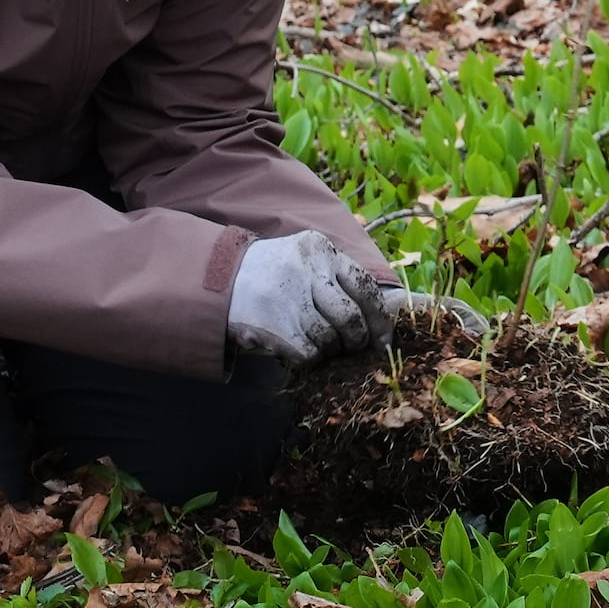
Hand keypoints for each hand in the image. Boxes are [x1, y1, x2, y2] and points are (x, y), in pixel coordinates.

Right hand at [228, 230, 390, 364]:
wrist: (218, 278)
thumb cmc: (274, 275)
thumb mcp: (307, 260)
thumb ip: (341, 278)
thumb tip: (391, 314)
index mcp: (321, 250)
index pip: (365, 287)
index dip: (380, 319)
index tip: (384, 338)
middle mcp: (307, 269)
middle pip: (351, 317)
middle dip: (358, 339)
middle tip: (354, 347)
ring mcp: (288, 297)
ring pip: (330, 338)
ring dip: (330, 349)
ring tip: (318, 343)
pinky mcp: (273, 324)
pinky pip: (309, 353)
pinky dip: (310, 357)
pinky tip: (300, 348)